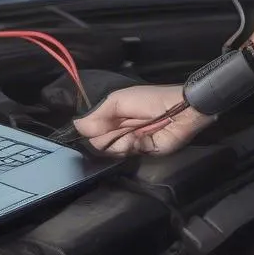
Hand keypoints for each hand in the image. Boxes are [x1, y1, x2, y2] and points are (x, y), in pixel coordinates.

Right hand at [73, 84, 213, 155]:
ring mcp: (130, 143)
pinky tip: (137, 139)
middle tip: (118, 127)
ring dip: (118, 141)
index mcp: (112, 116)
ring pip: (110, 151)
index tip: (92, 128)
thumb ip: (97, 114)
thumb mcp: (118, 100)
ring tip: (131, 132)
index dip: (90, 130)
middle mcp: (119, 130)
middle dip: (105, 136)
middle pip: (98, 143)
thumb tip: (75, 125)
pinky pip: (126, 155)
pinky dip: (130, 146)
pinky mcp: (143, 152)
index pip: (91, 129)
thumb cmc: (149, 99)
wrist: (178, 109)